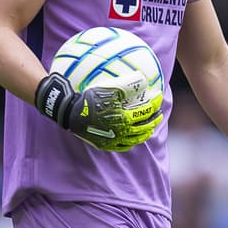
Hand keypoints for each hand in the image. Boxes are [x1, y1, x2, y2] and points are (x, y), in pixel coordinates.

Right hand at [36, 71, 162, 151]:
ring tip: (150, 127)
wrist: (69, 112)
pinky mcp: (105, 145)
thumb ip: (128, 85)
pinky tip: (133, 138)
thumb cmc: (89, 98)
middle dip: (154, 119)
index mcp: (124, 118)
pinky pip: (123, 146)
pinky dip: (131, 142)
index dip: (155, 103)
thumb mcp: (109, 88)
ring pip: (135, 139)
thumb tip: (144, 80)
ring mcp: (113, 140)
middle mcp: (121, 132)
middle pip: (144, 127)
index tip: (159, 97)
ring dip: (145, 133)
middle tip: (159, 114)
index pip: (145, 111)